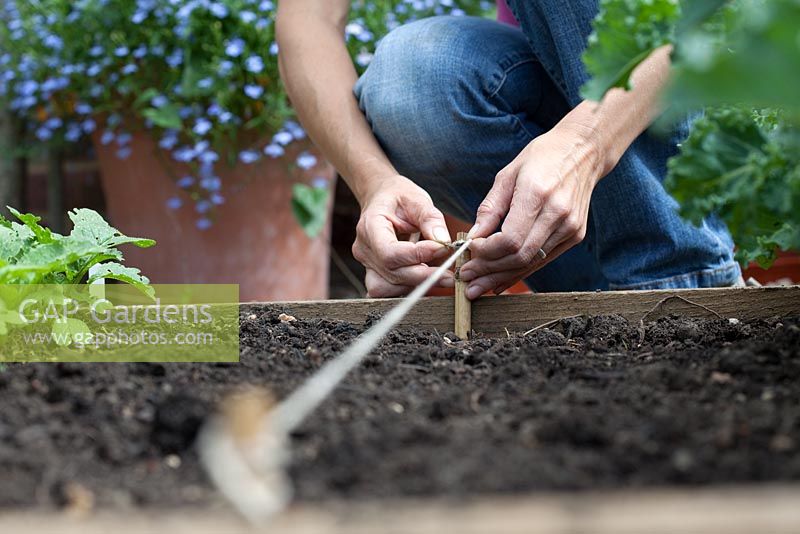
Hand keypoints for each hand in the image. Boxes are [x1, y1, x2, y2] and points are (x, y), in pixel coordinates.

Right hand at [352, 176, 453, 296]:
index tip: (443, 249)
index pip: (390, 253)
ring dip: (415, 284)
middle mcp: (364, 250)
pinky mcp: (375, 274)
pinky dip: (407, 287)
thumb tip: (444, 242)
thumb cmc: (398, 197)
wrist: (381, 198)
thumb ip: (431, 219)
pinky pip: (387, 291)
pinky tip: (424, 278)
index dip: (418, 256)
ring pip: (388, 289)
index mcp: (370, 227)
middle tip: (451, 274)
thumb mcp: (417, 199)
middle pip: (392, 274)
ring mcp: (367, 265)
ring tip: (439, 274)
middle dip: (424, 276)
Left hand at [460, 123, 603, 298]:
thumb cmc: (541, 159)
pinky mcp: (575, 236)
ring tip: (478, 286)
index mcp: (538, 194)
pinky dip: (520, 272)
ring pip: (531, 263)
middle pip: (520, 256)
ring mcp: (570, 228)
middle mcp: (558, 215)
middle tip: (466, 277)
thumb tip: (473, 238)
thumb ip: (490, 208)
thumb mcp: (507, 174)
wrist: (582, 152)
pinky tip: (500, 280)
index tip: (469, 250)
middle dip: (489, 270)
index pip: (510, 239)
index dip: (486, 251)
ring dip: (502, 277)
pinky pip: (543, 260)